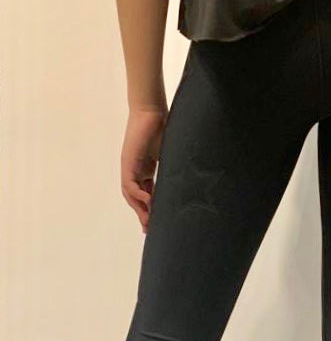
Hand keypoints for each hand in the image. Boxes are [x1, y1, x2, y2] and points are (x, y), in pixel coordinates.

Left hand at [121, 105, 167, 232]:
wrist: (152, 111)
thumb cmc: (163, 127)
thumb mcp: (170, 155)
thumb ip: (175, 170)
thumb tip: (193, 181)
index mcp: (145, 169)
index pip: (146, 194)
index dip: (150, 209)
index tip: (156, 223)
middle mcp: (135, 170)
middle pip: (136, 198)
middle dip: (143, 214)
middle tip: (149, 229)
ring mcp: (130, 167)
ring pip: (130, 194)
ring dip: (139, 208)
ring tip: (148, 220)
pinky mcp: (128, 163)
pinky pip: (129, 185)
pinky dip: (137, 195)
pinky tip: (148, 201)